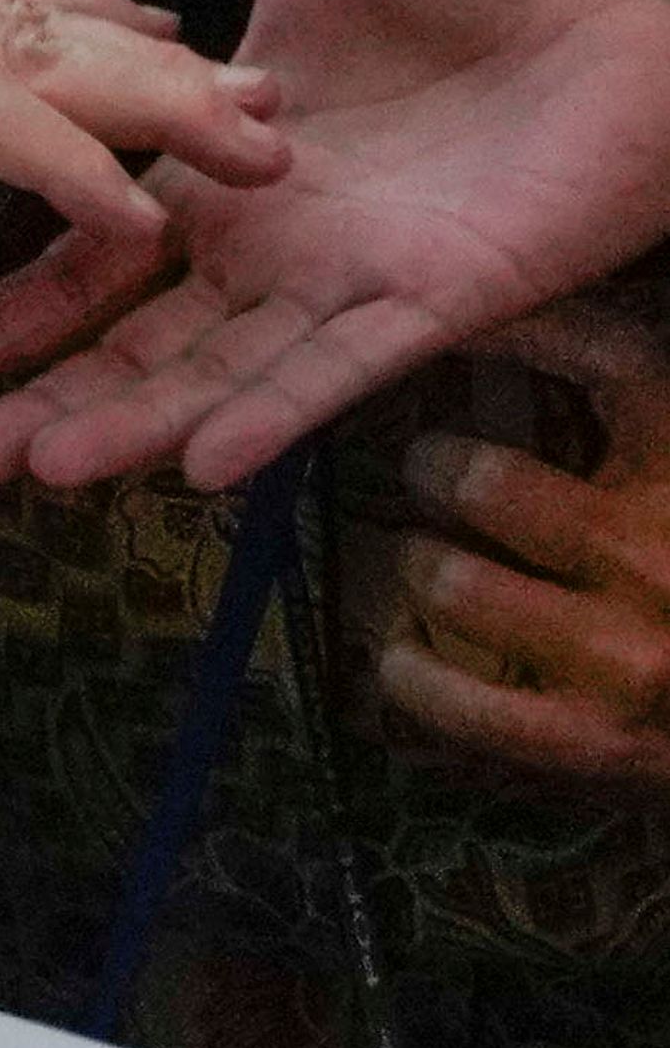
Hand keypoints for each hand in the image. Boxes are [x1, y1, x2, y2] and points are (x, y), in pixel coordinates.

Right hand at [0, 0, 669, 494]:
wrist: (626, 17)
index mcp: (221, 154)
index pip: (88, 235)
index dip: (5, 297)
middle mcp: (268, 238)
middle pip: (129, 333)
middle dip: (35, 396)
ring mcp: (344, 276)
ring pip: (214, 370)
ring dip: (126, 422)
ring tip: (34, 471)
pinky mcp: (430, 300)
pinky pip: (340, 370)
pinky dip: (272, 414)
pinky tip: (202, 456)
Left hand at [382, 295, 669, 790]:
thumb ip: (603, 360)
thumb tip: (500, 306)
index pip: (590, 350)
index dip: (498, 327)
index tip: (438, 319)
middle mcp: (653, 554)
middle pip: (483, 479)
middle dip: (436, 468)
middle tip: (430, 469)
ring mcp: (626, 655)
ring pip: (456, 583)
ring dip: (420, 565)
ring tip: (422, 559)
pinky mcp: (600, 741)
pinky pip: (465, 704)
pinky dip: (414, 673)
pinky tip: (401, 653)